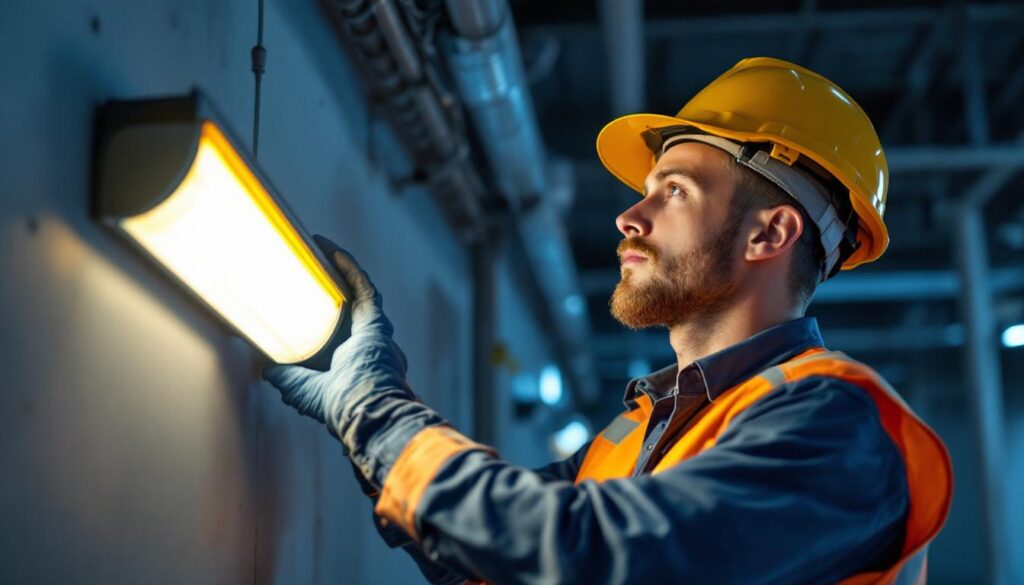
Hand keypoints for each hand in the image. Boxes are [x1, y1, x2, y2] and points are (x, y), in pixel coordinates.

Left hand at [263, 235, 408, 429]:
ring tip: (321, 252)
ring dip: (342, 271)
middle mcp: (368, 347)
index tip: (307, 298)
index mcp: (354, 365)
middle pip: (354, 309)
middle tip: (314, 269)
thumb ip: (287, 378)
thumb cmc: (340, 406)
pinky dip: (348, 269)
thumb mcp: (303, 391)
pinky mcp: (375, 322)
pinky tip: (330, 251)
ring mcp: (375, 333)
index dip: (327, 314)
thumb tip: (266, 368)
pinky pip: (363, 288)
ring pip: (361, 294)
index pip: (342, 333)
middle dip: (337, 288)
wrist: (365, 409)